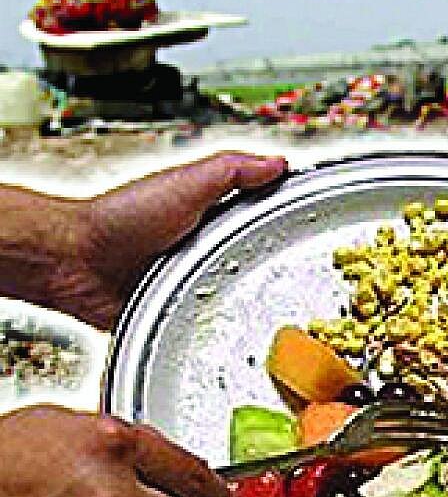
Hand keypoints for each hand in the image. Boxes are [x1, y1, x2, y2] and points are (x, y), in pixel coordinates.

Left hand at [0, 151, 285, 331]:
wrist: (76, 264)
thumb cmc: (119, 220)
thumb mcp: (185, 185)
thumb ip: (230, 171)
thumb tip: (278, 162)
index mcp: (213, 216)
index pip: (264, 217)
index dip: (291, 224)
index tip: (322, 230)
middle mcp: (207, 252)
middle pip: (260, 264)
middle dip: (281, 275)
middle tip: (311, 286)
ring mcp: (196, 287)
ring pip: (242, 301)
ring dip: (253, 308)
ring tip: (279, 315)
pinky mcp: (182, 319)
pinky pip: (214, 329)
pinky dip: (225, 332)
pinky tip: (240, 334)